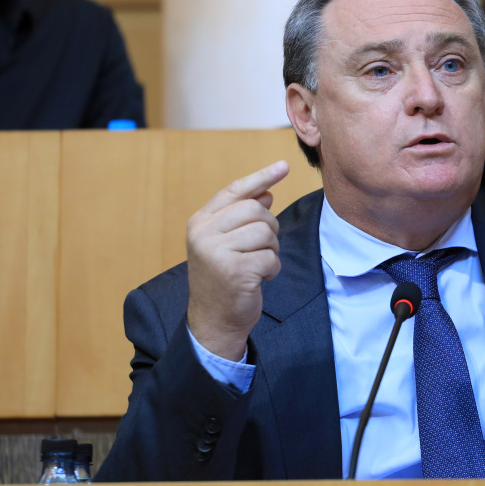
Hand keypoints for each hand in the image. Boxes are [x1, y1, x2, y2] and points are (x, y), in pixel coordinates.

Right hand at [186, 161, 289, 360]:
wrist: (214, 319)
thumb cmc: (224, 278)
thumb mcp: (227, 243)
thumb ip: (243, 217)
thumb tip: (267, 193)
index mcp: (200, 222)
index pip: (234, 191)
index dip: (261, 177)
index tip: (284, 166)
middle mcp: (203, 233)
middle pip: (256, 209)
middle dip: (269, 228)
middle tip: (262, 248)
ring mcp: (216, 252)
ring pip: (265, 232)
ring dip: (271, 250)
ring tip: (258, 265)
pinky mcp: (234, 271)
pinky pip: (270, 258)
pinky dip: (272, 269)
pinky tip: (259, 279)